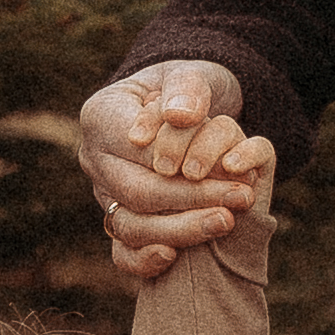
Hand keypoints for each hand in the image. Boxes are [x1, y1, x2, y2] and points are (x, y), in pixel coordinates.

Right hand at [78, 63, 267, 279]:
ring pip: (131, 225)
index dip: (182, 161)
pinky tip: (174, 258)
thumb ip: (186, 88)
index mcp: (100, 116)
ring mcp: (102, 192)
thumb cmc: (183, 91)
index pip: (138, 149)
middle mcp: (94, 157)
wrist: (177, 111)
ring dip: (181, 230)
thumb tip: (180, 117)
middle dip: (191, 200)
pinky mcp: (115, 219)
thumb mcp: (188, 74)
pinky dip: (143, 259)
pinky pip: (121, 251)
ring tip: (226, 221)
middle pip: (137, 191)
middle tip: (240, 199)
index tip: (229, 169)